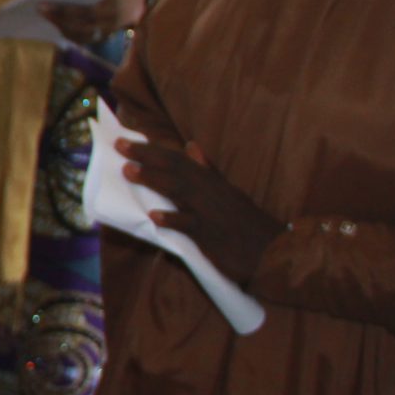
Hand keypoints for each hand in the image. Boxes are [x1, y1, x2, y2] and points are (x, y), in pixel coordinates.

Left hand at [43, 0, 146, 46]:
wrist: (134, 6)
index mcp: (111, 3)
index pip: (86, 10)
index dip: (64, 10)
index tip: (43, 3)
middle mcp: (110, 21)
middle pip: (80, 25)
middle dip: (58, 18)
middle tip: (40, 10)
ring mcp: (106, 32)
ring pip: (80, 36)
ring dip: (60, 27)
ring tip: (45, 17)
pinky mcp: (102, 38)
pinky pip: (82, 41)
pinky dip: (67, 34)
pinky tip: (55, 24)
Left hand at [120, 136, 280, 282]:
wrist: (275, 253)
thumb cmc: (249, 223)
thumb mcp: (230, 192)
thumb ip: (209, 170)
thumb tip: (191, 145)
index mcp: (213, 182)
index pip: (179, 160)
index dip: (153, 150)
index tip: (128, 141)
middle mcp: (210, 193)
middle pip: (175, 170)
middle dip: (147, 157)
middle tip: (120, 146)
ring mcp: (210, 214)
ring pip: (180, 191)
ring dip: (154, 180)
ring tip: (129, 171)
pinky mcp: (212, 237)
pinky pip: (191, 226)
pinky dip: (173, 220)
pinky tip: (154, 217)